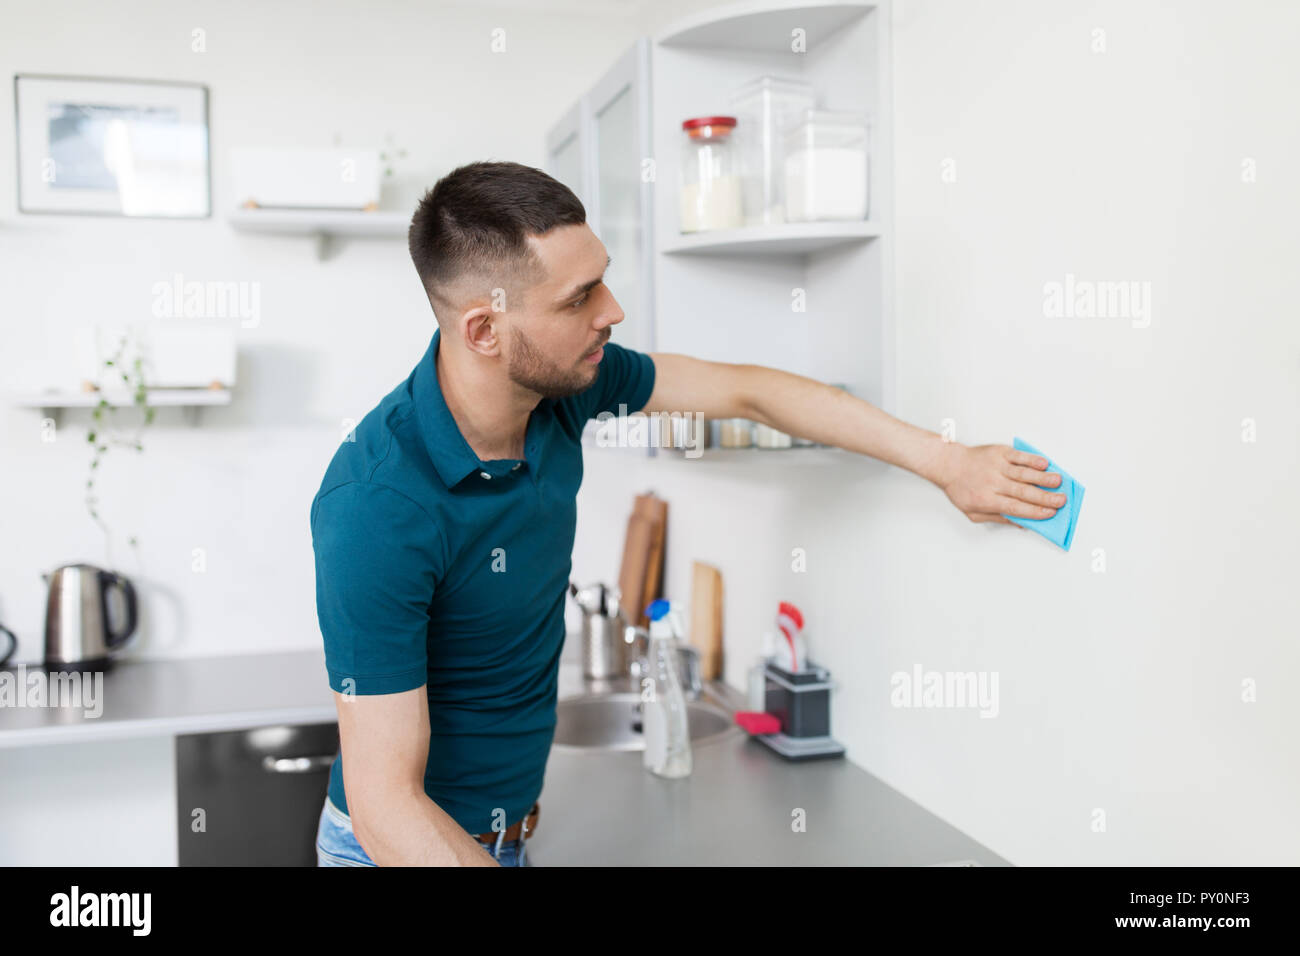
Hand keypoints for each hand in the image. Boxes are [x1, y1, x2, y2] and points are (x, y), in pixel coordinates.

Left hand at [935, 443, 1065, 525]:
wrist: (949, 464)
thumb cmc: (961, 489)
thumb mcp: (973, 512)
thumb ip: (997, 518)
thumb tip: (1021, 523)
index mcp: (986, 499)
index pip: (1015, 508)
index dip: (1034, 511)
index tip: (1050, 514)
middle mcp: (993, 482)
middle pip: (1023, 492)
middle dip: (1045, 497)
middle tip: (1061, 501)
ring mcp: (996, 466)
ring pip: (1023, 473)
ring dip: (1043, 477)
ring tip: (1059, 482)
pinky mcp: (999, 452)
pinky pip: (1018, 456)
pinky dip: (1032, 459)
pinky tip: (1044, 463)